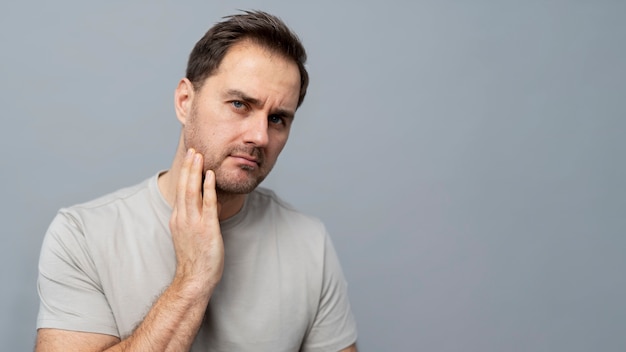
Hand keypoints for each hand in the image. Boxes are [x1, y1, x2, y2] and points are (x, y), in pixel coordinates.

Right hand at [169, 148, 223, 296]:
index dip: (185, 173)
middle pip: (184, 187)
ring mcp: (194, 223)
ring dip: (195, 172)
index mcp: (178, 219)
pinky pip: (208, 203)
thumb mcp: (188, 236)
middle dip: (189, 167)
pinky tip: (209, 175)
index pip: (180, 191)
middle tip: (193, 150)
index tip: (190, 159)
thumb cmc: (194, 261)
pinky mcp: (207, 228)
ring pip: (192, 191)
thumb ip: (192, 220)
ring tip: (199, 156)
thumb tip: (202, 209)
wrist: (194, 279)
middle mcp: (183, 218)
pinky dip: (208, 187)